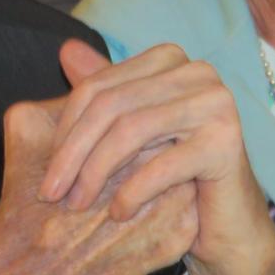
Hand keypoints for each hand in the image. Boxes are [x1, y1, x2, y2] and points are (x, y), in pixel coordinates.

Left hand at [41, 40, 274, 274]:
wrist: (227, 224)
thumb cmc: (172, 177)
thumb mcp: (129, 133)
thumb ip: (102, 93)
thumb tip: (66, 49)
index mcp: (169, 60)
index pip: (98, 87)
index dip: (65, 129)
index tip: (46, 170)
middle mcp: (196, 72)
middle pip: (111, 106)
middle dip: (73, 153)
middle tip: (51, 193)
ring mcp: (216, 104)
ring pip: (131, 131)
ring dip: (95, 173)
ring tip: (77, 204)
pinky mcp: (227, 142)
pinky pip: (162, 165)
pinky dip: (132, 191)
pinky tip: (118, 213)